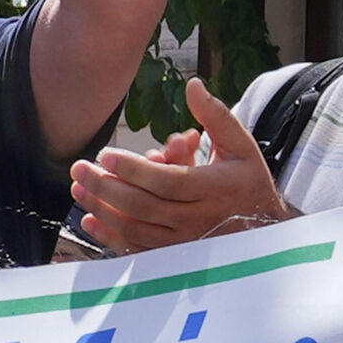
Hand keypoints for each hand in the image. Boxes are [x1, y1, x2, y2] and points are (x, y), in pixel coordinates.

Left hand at [67, 77, 287, 253]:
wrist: (264, 231)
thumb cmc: (248, 181)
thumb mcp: (241, 145)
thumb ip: (216, 116)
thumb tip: (192, 86)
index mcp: (215, 187)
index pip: (167, 181)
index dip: (133, 170)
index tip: (104, 155)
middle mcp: (199, 218)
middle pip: (144, 206)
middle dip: (106, 187)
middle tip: (80, 169)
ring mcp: (186, 242)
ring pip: (136, 229)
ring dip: (102, 210)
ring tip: (78, 188)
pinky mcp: (176, 257)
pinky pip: (138, 250)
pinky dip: (110, 237)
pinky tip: (89, 219)